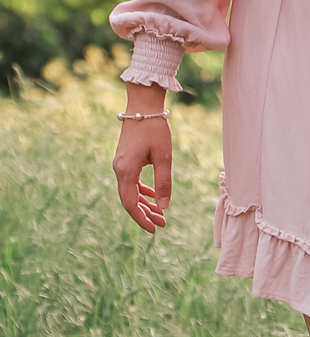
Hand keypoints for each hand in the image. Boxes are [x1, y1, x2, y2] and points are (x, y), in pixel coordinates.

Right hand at [113, 92, 172, 232]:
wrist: (142, 106)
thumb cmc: (154, 129)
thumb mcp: (163, 157)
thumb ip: (163, 183)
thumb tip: (164, 207)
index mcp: (125, 171)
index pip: (130, 203)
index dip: (141, 219)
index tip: (154, 230)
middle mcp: (119, 169)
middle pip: (129, 200)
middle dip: (145, 214)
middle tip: (162, 224)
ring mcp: (121, 164)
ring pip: (130, 191)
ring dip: (145, 204)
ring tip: (161, 214)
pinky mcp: (125, 159)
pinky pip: (131, 181)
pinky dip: (142, 191)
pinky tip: (153, 197)